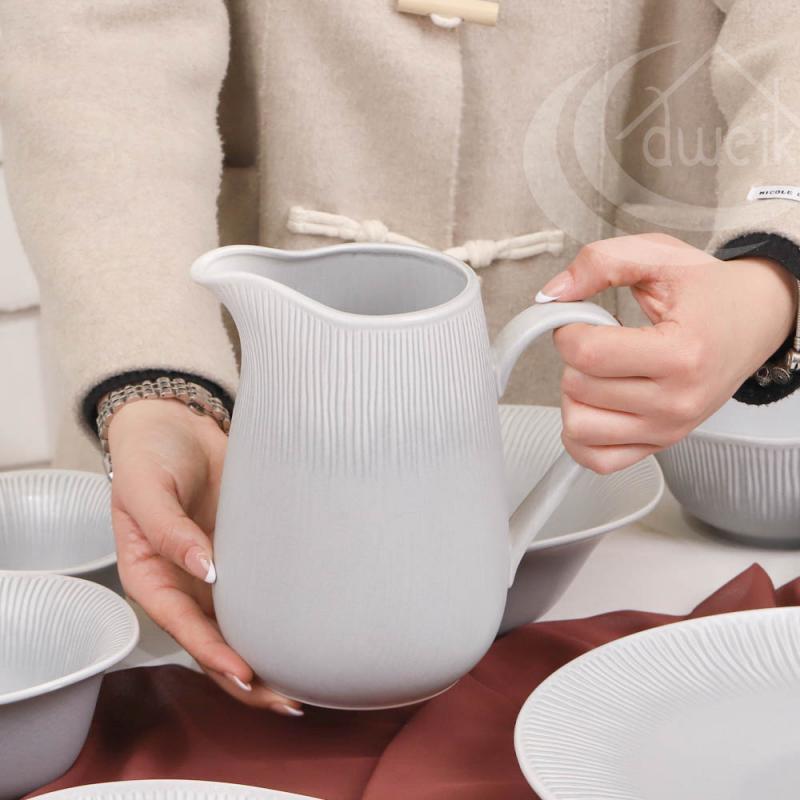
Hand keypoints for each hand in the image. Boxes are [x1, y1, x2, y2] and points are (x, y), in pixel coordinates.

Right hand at [107, 399, 302, 715]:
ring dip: (270, 657)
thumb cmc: (150, 455)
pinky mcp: (245, 554)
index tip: (245, 674)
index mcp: (151, 576)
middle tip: (288, 700)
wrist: (176, 423)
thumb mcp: (144, 487)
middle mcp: (186, 583)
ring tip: (308, 684)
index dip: (213, 654)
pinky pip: (263, 593)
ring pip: (242, 627)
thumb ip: (167, 528)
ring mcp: (217, 572)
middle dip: (248, 678)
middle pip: (215, 642)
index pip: (183, 626)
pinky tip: (310, 631)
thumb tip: (204, 568)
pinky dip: (282, 616)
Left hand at [537, 233, 797, 472]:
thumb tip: (551, 295)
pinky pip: (597, 460)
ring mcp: (668, 429)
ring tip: (601, 373)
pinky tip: (594, 405)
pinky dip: (582, 436)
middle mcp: (677, 401)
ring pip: (579, 428)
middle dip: (574, 359)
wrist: (757, 319)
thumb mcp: (658, 255)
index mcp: (680, 354)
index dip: (567, 329)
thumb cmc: (710, 292)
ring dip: (575, 397)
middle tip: (600, 342)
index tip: (581, 319)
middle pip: (577, 388)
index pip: (587, 354)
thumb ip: (600, 263)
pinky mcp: (660, 444)